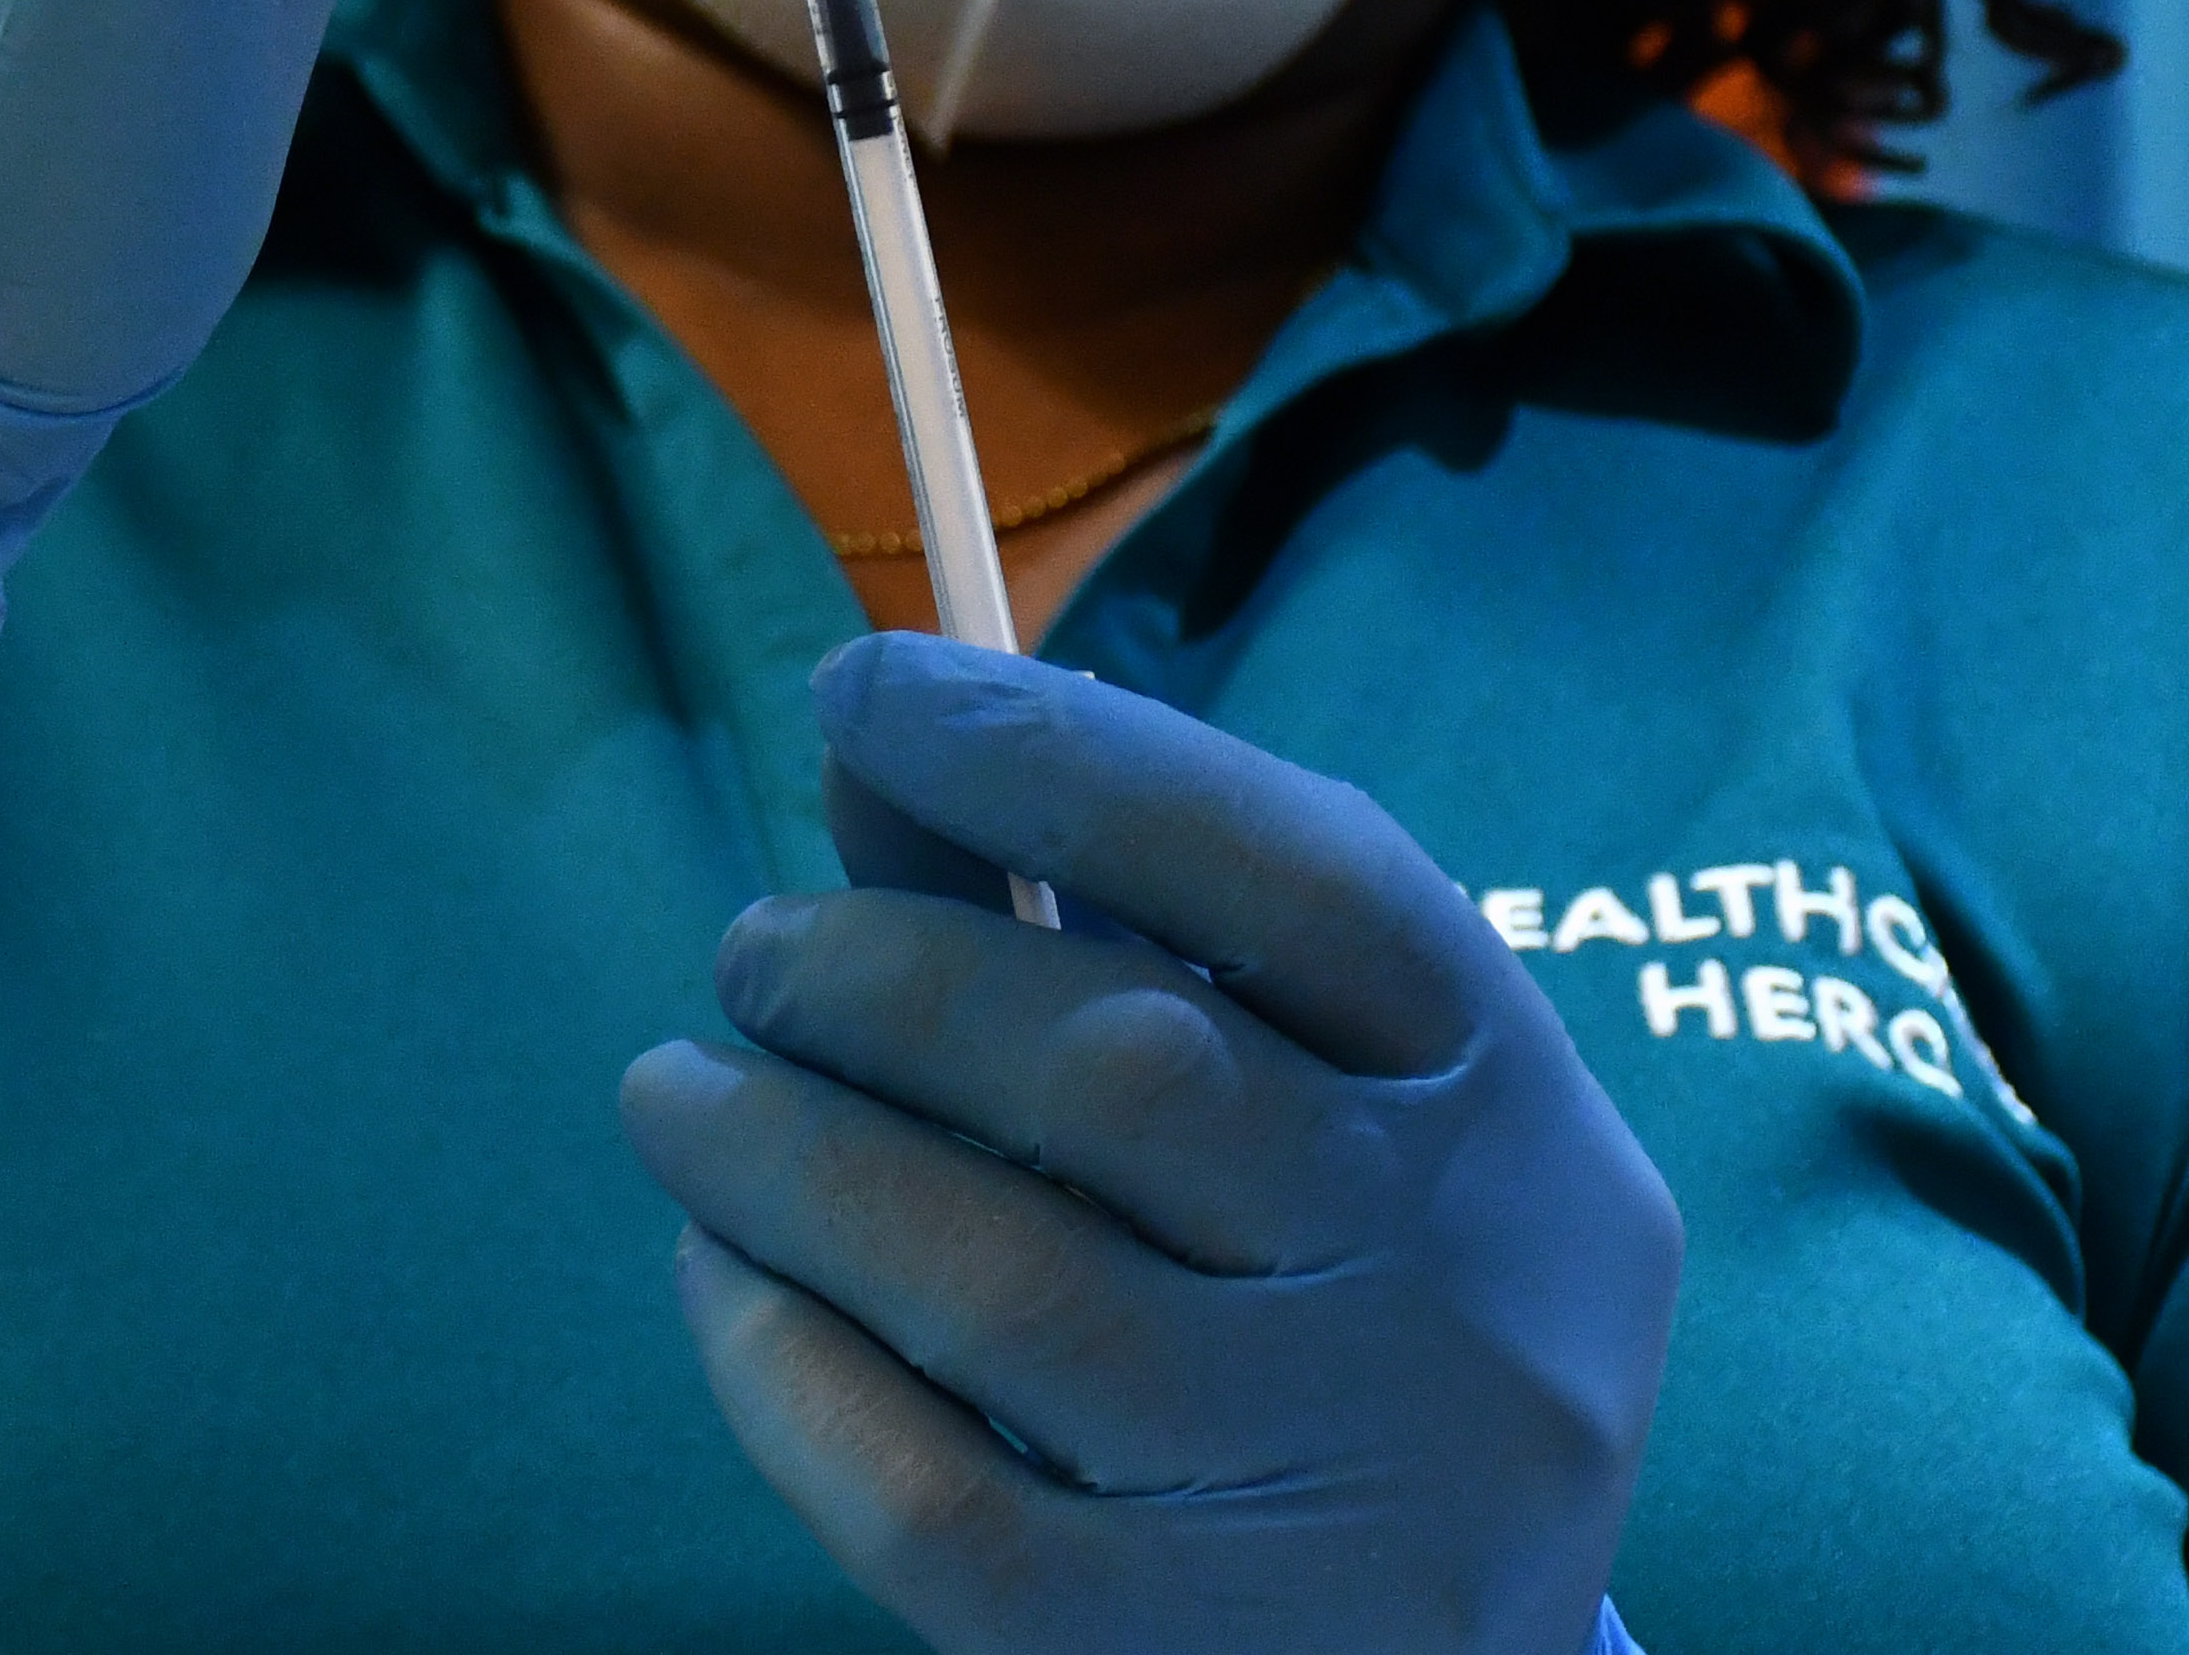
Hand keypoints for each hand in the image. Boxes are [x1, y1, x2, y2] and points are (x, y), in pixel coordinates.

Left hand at [622, 637, 1679, 1654]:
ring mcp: (1343, 1492)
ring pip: (998, 1280)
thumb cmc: (1338, 1310)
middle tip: (751, 957)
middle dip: (877, 973)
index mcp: (1508, 1105)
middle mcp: (1463, 1294)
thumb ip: (1103, 928)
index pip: (1299, 875)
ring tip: (681, 1100)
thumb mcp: (1309, 1099)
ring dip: (779, 1157)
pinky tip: (725, 1282)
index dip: (1061, 756)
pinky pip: (930, 1496)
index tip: (862, 691)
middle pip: (1123, 1066)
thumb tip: (874, 758)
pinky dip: (783, 1365)